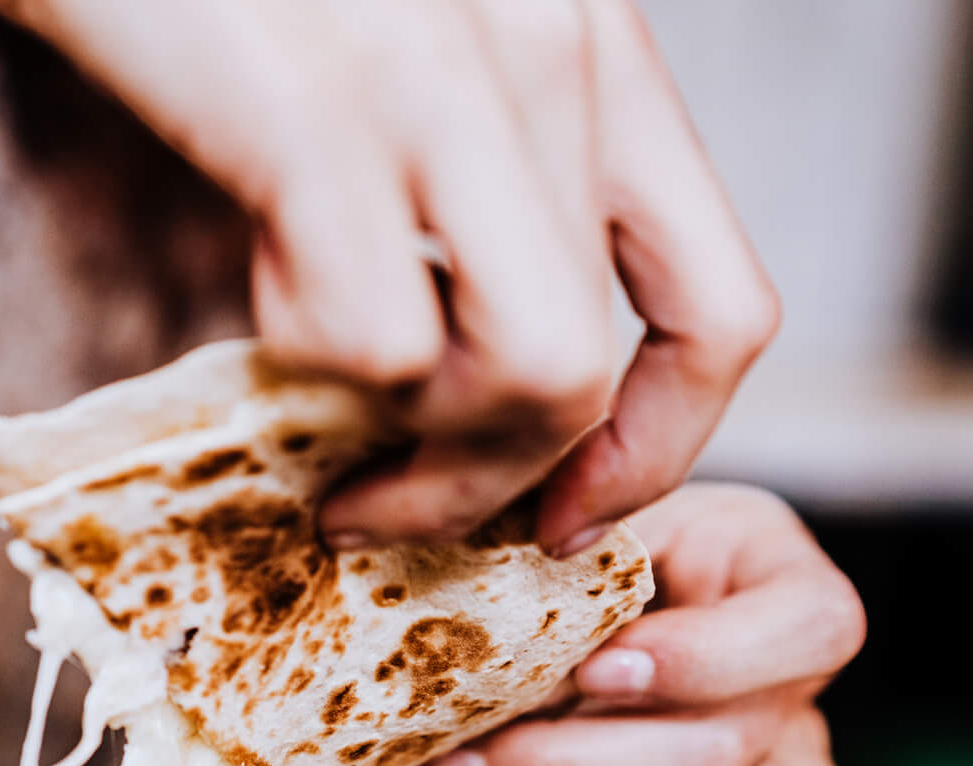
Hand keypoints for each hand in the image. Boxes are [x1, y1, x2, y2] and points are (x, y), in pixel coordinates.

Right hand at [0, 0, 777, 554]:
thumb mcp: (416, 49)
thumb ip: (484, 180)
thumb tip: (475, 376)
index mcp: (593, 43)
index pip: (721, 306)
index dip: (659, 446)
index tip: (565, 512)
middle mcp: (553, 52)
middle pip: (599, 372)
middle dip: (491, 487)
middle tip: (384, 505)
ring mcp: (446, 80)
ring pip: (521, 376)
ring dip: (402, 441)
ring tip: (310, 388)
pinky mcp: (321, 109)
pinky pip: (370, 341)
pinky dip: (297, 359)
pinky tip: (251, 274)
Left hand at [421, 483, 863, 765]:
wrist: (578, 651)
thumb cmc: (580, 580)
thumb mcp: (574, 541)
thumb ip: (566, 555)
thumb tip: (516, 603)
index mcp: (777, 577)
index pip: (815, 625)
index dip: (706, 660)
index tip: (591, 671)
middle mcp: (805, 682)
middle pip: (731, 747)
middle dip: (580, 765)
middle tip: (468, 757)